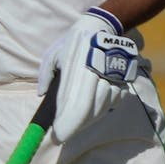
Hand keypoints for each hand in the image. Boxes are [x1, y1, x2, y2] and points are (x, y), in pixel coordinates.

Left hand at [38, 7, 138, 141]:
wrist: (103, 28)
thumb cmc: (73, 43)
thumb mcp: (54, 55)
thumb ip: (46, 75)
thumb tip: (42, 95)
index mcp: (76, 72)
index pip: (75, 105)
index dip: (68, 124)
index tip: (58, 135)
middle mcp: (95, 78)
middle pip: (90, 112)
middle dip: (76, 126)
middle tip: (64, 133)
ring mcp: (111, 79)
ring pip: (102, 109)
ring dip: (89, 118)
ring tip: (76, 119)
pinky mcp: (122, 80)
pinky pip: (113, 101)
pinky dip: (102, 108)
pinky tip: (92, 107)